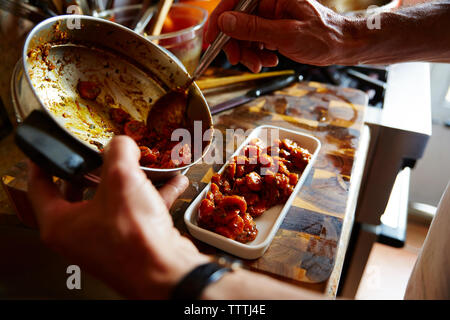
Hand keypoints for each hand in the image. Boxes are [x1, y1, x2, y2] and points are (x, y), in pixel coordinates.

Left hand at [27, 136, 209, 298]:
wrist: (166, 271)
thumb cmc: (134, 239)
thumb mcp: (122, 178)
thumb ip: (118, 150)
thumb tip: (121, 144)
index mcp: (61, 223)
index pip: (39, 186)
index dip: (43, 161)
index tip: (48, 149)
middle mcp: (80, 234)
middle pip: (79, 192)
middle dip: (94, 168)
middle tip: (98, 153)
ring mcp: (106, 238)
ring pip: (113, 200)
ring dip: (131, 180)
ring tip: (143, 163)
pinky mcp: (131, 240)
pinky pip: (138, 210)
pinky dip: (154, 194)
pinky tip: (172, 182)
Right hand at [206, 0, 355, 70]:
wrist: (341, 46)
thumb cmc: (323, 36)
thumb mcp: (286, 34)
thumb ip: (253, 28)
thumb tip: (225, 22)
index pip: (234, 3)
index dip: (219, 21)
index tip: (211, 41)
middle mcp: (268, 3)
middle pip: (236, 22)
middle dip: (235, 44)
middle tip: (238, 61)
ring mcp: (269, 17)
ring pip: (243, 35)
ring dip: (248, 53)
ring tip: (261, 64)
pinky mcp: (271, 29)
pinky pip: (254, 42)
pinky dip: (257, 55)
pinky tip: (269, 60)